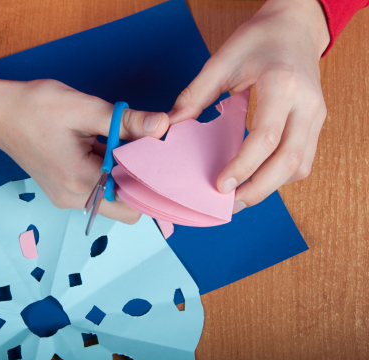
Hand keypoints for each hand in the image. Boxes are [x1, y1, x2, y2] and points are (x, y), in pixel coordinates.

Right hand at [0, 78, 168, 223]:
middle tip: (138, 150)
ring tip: (116, 146)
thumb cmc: (34, 107)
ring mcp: (67, 198)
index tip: (155, 154)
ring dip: (122, 178)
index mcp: (79, 180)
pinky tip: (101, 150)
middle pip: (126, 209)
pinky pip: (96, 193)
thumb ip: (126, 121)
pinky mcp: (63, 192)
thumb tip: (162, 125)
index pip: (134, 202)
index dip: (151, 180)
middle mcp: (73, 198)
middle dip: (139, 182)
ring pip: (112, 202)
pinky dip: (106, 176)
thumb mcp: (83, 108)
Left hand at [169, 0, 329, 212]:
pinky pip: (303, 160)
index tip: (220, 185)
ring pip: (300, 166)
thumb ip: (195, 96)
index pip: (266, 137)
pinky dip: (280, 175)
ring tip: (241, 195)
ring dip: (271, 186)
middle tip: (230, 204)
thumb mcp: (221, 61)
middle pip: (290, 162)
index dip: (243, 166)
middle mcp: (307, 104)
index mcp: (282, 84)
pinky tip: (258, 177)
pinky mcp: (316, 123)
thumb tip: (170, 127)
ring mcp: (316, 115)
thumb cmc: (259, 39)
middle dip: (259, 189)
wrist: (295, 26)